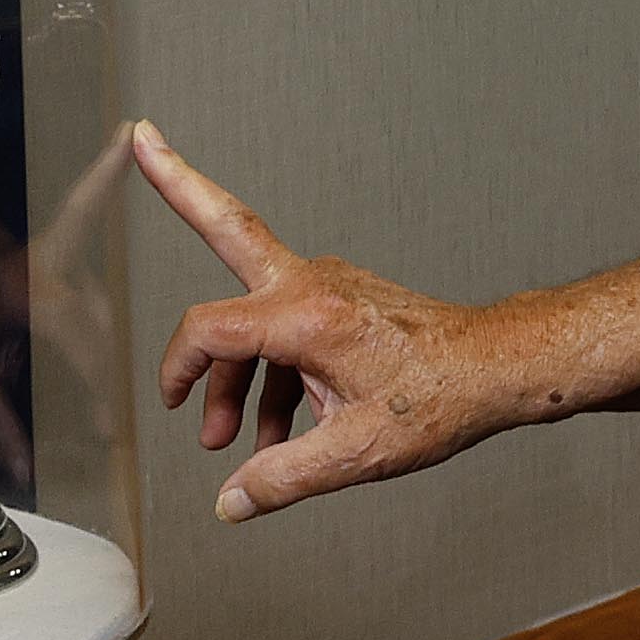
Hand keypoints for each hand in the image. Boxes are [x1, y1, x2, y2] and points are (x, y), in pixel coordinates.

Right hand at [133, 124, 521, 523]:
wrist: (497, 368)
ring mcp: (328, 286)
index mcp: (306, 318)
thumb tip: (231, 502)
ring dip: (236, 373)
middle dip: (179, 182)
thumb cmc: (440, 399)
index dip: (179, 371)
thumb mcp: (356, 453)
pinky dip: (273, 373)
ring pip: (255, 316)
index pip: (210, 331)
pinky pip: (286, 330)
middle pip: (228, 224)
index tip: (172, 405)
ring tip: (231, 439)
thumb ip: (283, 479)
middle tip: (142, 138)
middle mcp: (312, 285)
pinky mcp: (342, 300)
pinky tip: (280, 431)